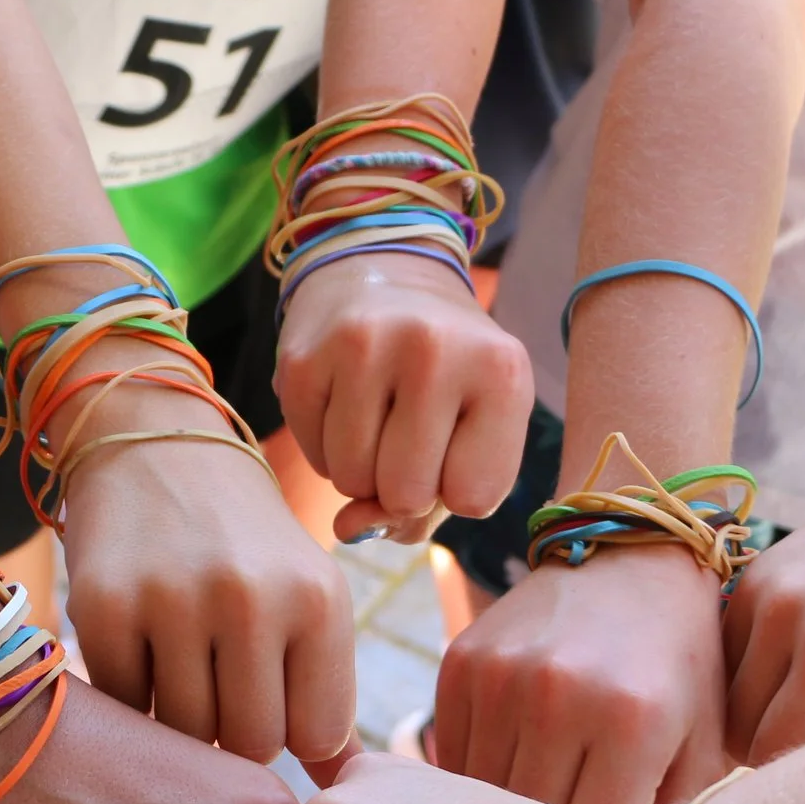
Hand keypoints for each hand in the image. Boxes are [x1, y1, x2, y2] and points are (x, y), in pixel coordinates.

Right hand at [65, 432, 354, 763]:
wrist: (156, 446)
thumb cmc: (246, 540)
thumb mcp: (307, 594)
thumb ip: (325, 691)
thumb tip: (342, 786)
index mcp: (317, 598)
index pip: (316, 736)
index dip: (291, 728)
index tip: (273, 694)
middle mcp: (251, 597)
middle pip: (251, 742)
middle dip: (235, 728)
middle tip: (220, 681)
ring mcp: (173, 601)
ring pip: (186, 732)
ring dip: (182, 714)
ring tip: (181, 661)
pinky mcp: (104, 607)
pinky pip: (126, 704)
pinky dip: (131, 691)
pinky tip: (140, 648)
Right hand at [274, 255, 532, 543]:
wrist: (385, 273)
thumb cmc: (443, 374)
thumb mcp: (473, 428)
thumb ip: (432, 506)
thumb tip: (348, 529)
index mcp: (500, 370)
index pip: (474, 498)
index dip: (457, 490)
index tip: (456, 446)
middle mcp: (434, 350)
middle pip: (407, 496)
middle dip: (404, 486)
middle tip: (408, 434)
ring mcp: (363, 348)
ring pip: (353, 482)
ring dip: (362, 470)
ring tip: (377, 417)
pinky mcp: (304, 358)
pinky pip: (313, 456)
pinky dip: (326, 449)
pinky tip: (344, 405)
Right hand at [434, 550, 730, 803]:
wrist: (631, 558)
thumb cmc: (679, 665)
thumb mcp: (702, 743)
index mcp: (631, 722)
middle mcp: (558, 695)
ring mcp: (502, 676)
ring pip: (480, 796)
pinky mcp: (461, 662)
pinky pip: (453, 756)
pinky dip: (474, 780)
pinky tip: (502, 780)